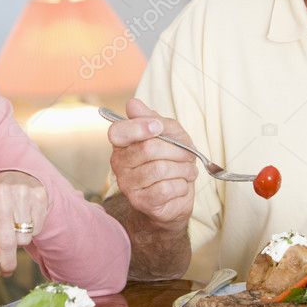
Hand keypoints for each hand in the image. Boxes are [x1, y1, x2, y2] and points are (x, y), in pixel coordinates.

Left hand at [0, 170, 47, 281]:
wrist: (16, 177)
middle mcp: (0, 193)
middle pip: (6, 241)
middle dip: (6, 261)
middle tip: (6, 270)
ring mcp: (21, 193)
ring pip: (23, 237)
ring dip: (18, 242)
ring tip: (14, 229)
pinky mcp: (38, 196)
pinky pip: (36, 229)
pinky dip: (30, 231)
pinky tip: (25, 220)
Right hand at [107, 98, 197, 230]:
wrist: (176, 196)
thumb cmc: (172, 159)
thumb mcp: (170, 133)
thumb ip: (153, 118)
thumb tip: (132, 104)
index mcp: (122, 142)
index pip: (118, 132)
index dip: (139, 127)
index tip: (158, 127)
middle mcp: (119, 163)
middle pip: (148, 149)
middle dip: (177, 151)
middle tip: (188, 156)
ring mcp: (127, 184)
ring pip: (160, 169)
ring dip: (183, 169)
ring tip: (187, 171)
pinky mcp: (140, 202)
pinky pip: (166, 189)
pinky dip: (181, 185)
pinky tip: (181, 185)